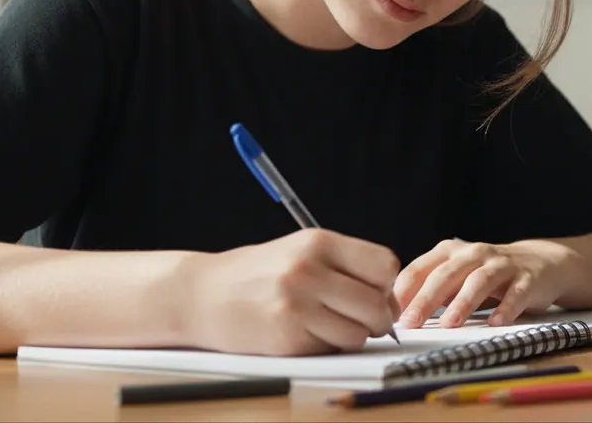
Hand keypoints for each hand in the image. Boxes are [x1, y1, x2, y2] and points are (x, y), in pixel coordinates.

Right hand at [179, 228, 400, 355]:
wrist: (200, 295)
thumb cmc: (256, 273)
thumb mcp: (301, 250)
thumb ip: (345, 266)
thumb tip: (391, 297)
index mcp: (318, 243)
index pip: (384, 266)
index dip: (387, 285)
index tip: (377, 293)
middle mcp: (308, 271)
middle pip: (376, 304)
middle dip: (378, 318)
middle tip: (364, 319)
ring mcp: (297, 306)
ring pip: (358, 334)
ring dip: (351, 336)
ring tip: (328, 324)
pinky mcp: (286, 339)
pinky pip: (330, 350)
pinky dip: (326, 347)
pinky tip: (305, 333)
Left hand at [393, 239, 578, 328]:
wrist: (539, 262)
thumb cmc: (488, 274)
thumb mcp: (456, 275)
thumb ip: (430, 290)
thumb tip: (397, 316)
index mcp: (450, 252)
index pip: (420, 268)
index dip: (403, 291)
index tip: (388, 313)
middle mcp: (474, 253)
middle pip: (446, 274)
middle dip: (426, 299)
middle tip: (411, 322)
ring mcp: (501, 265)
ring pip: (479, 281)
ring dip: (462, 302)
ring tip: (449, 323)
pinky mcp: (526, 279)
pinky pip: (515, 294)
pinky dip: (505, 308)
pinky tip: (495, 323)